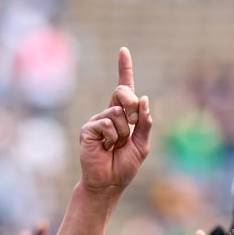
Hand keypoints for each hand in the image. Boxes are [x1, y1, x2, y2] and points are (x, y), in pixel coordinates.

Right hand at [79, 48, 152, 193]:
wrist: (108, 183)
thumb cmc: (124, 166)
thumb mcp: (142, 145)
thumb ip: (145, 123)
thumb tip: (145, 99)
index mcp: (123, 115)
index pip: (125, 88)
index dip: (124, 69)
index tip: (123, 51)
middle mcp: (109, 113)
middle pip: (124, 93)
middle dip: (133, 107)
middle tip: (131, 127)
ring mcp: (97, 120)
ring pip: (118, 114)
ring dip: (123, 134)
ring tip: (115, 147)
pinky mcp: (88, 128)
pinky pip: (107, 124)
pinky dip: (112, 139)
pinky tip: (105, 148)